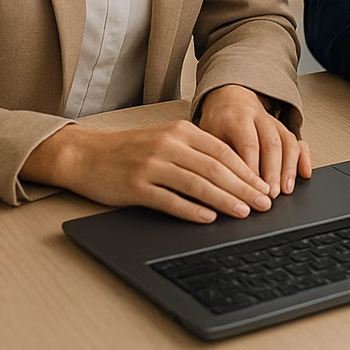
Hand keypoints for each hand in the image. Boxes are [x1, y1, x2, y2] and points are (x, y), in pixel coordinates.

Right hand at [20, 120, 276, 222]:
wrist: (84, 154)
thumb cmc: (129, 150)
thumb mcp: (165, 140)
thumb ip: (195, 152)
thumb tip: (232, 175)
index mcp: (180, 131)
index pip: (223, 151)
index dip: (247, 170)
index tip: (264, 186)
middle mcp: (168, 145)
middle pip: (215, 168)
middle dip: (244, 188)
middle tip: (264, 204)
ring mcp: (151, 165)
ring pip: (197, 184)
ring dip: (224, 200)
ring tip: (244, 213)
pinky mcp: (135, 186)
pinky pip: (169, 200)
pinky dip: (191, 210)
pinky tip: (208, 218)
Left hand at [197, 84, 312, 197]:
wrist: (229, 98)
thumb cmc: (216, 122)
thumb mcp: (208, 135)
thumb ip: (217, 157)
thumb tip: (221, 187)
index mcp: (236, 118)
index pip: (249, 145)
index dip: (253, 169)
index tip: (253, 190)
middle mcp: (258, 118)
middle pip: (271, 144)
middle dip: (273, 172)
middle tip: (272, 195)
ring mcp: (274, 122)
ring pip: (287, 143)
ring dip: (289, 168)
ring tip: (286, 190)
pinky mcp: (283, 128)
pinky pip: (297, 141)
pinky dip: (304, 157)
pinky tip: (305, 173)